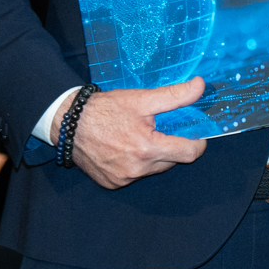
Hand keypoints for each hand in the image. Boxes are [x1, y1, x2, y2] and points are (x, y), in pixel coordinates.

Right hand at [68, 77, 208, 188]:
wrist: (69, 124)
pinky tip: (125, 148)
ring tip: (141, 137)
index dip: (197, 143)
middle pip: (172, 162)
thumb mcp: (141, 98)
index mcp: (148, 149)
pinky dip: (136, 163)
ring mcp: (123, 179)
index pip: (189, 154)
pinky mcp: (112, 183)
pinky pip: (134, 175)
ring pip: (153, 169)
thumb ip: (174, 95)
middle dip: (173, 146)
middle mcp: (137, 169)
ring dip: (154, 156)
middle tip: (163, 130)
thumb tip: (200, 86)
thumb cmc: (105, 110)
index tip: (197, 135)